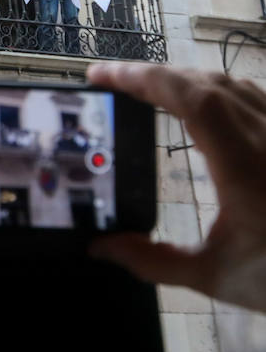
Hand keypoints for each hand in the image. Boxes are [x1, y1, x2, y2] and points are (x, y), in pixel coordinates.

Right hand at [87, 62, 265, 312]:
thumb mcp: (216, 275)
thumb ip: (154, 260)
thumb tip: (102, 247)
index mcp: (245, 167)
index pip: (191, 98)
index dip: (144, 78)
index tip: (103, 76)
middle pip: (208, 83)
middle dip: (157, 76)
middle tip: (116, 83)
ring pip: (236, 86)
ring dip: (189, 81)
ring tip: (153, 90)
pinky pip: (260, 99)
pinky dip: (223, 92)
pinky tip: (208, 105)